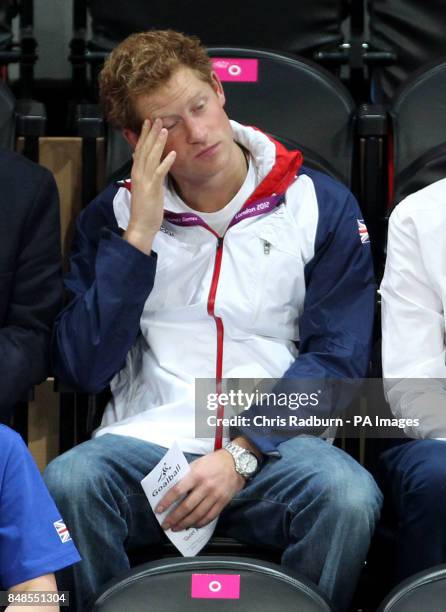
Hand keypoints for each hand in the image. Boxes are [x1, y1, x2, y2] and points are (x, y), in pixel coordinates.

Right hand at [124, 118, 175, 254]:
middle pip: (144, 149)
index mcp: (137, 172)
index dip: (144, 135)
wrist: (141, 225)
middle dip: (150, 133)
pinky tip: (173, 153)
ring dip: (158, 142)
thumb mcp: (143, 187)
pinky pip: (160, 172)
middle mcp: (139, 173)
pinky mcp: (152, 188)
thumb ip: (143, 172)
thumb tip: (140, 159)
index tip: (148, 122)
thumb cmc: (144, 208)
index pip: (139, 149)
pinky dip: (166, 162)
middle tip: (156, 118)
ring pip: (151, 157)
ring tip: (164, 129)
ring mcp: (145, 180)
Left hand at [156, 450, 245, 530]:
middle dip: (174, 518)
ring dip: (185, 523)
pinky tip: (192, 525)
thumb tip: (172, 489)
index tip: (159, 510)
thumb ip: (186, 476)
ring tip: (176, 528)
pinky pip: (209, 517)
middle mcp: (205, 486)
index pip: (178, 491)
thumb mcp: (197, 463)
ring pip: (197, 515)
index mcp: (196, 474)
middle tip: (165, 524)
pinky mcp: (223, 502)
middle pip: (186, 506)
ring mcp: (215, 496)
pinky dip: (200, 523)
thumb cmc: (213, 462)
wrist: (236, 463)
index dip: (167, 502)